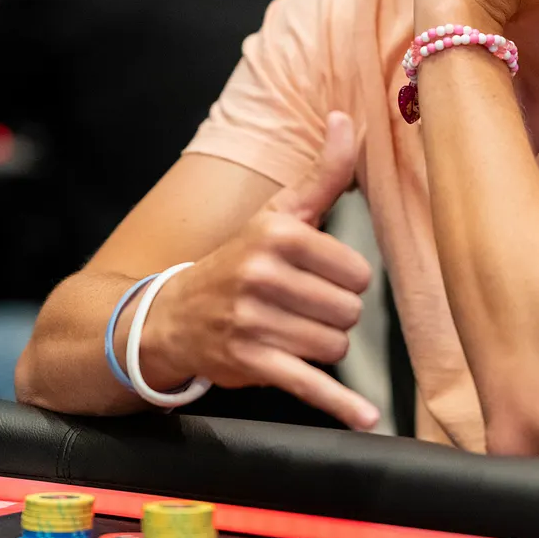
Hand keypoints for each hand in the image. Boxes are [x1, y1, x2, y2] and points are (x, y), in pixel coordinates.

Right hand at [135, 112, 379, 430]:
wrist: (172, 315)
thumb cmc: (240, 259)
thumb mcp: (277, 213)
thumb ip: (322, 172)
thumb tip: (351, 119)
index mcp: (277, 233)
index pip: (357, 271)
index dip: (344, 280)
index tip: (317, 279)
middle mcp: (262, 274)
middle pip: (349, 311)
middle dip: (332, 315)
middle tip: (298, 308)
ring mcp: (254, 321)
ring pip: (335, 346)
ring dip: (321, 347)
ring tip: (288, 333)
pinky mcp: (251, 364)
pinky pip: (310, 385)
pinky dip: (340, 405)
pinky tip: (366, 418)